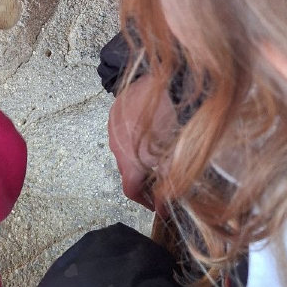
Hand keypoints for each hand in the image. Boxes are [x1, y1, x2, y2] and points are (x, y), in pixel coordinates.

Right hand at [107, 77, 175, 208]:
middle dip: (143, 179)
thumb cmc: (167, 118)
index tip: (156, 205)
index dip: (144, 202)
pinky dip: (135, 139)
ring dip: (139, 157)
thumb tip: (166, 204)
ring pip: (125, 152)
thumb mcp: (173, 156)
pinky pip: (123, 134)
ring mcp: (113, 130)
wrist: (156, 81)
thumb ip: (168, 183)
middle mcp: (116, 148)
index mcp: (128, 162)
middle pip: (127, 172)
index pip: (130, 191)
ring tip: (157, 152)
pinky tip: (150, 130)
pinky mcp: (115, 114)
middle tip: (161, 179)